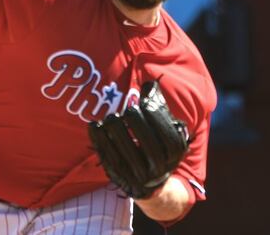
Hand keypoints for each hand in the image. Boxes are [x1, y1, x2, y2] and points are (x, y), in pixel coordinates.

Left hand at [88, 81, 188, 198]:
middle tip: (129, 110)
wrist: (151, 184)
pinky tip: (94, 125)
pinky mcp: (121, 177)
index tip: (144, 103)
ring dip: (116, 129)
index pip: (166, 131)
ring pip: (126, 150)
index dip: (153, 114)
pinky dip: (100, 139)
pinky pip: (108, 157)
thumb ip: (158, 106)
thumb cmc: (157, 143)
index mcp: (174, 152)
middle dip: (135, 120)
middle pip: (147, 139)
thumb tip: (149, 85)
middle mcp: (160, 166)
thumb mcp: (164, 128)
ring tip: (111, 118)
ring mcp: (140, 175)